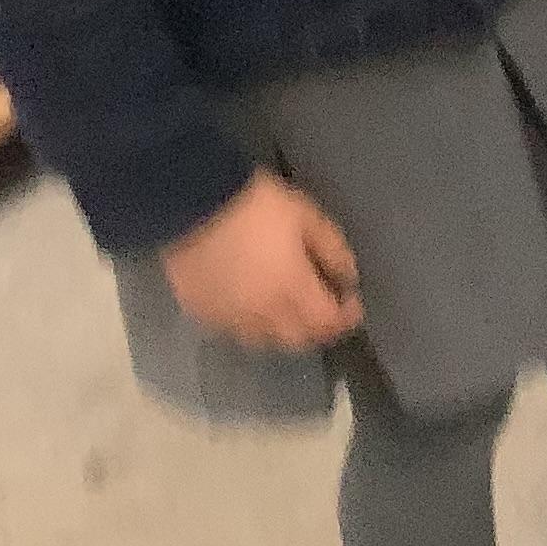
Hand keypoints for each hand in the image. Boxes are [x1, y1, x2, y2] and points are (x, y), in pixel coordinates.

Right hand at [164, 171, 363, 351]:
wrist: (193, 204)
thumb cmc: (258, 206)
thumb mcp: (307, 218)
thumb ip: (332, 250)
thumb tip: (348, 277)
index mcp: (291, 288)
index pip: (325, 323)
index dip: (345, 319)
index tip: (353, 305)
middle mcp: (260, 313)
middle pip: (296, 341)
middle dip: (317, 331)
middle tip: (325, 311)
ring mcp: (227, 318)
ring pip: (263, 342)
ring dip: (283, 332)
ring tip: (291, 311)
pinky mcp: (201, 314)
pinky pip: (233, 332)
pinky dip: (251, 327)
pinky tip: (255, 309)